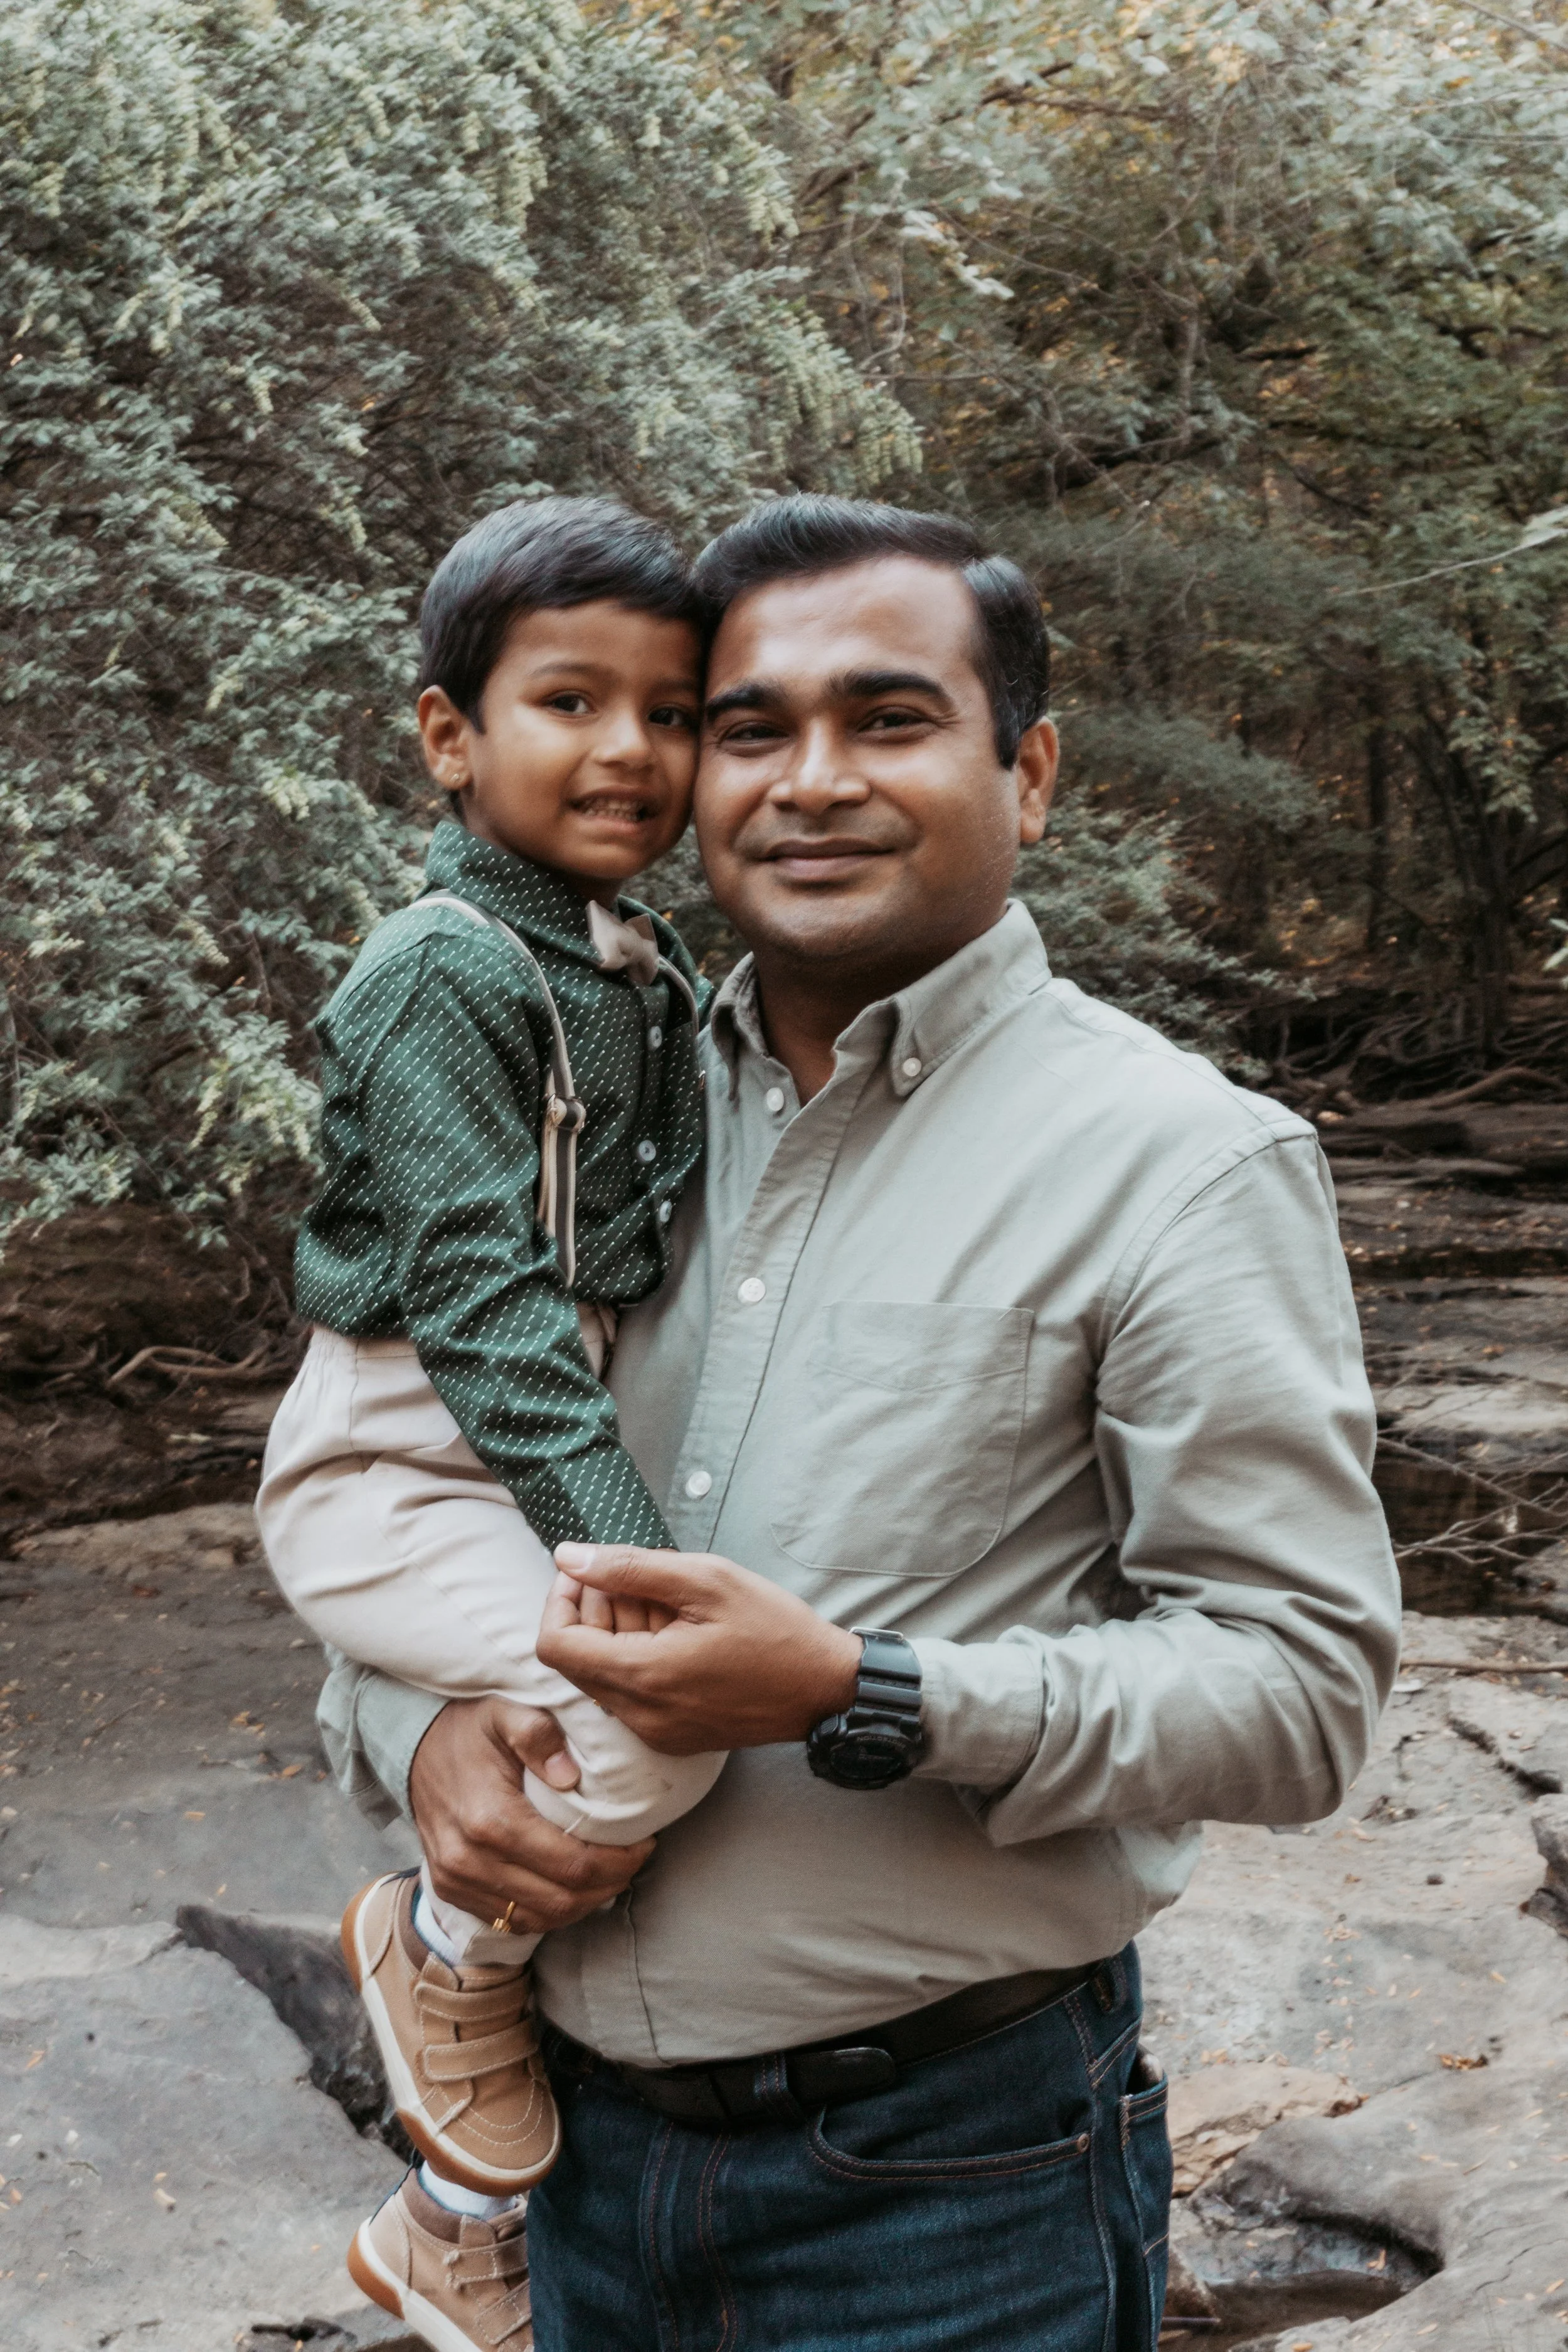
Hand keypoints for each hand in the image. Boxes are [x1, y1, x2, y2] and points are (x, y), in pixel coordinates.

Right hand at [408, 1697, 651, 1932]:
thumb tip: (572, 1777)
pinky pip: (510, 1920)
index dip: (619, 1862)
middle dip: (608, 1885)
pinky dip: (548, 1911)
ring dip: (582, 1904)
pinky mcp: (451, 1891)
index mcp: (491, 1819)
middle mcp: (470, 1860)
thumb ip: (538, 1735)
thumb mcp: (505, 1712)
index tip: (644, 1843)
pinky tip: (571, 1887)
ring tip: (610, 1875)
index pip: (573, 1865)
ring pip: (539, 1918)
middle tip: (634, 1861)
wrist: (412, 1746)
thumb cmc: (468, 1728)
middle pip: (561, 1900)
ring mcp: (456, 1880)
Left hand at [538, 1545, 861, 1753]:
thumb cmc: (774, 1629)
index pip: (554, 1644)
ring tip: (669, 1604)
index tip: (587, 1571)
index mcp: (643, 1677)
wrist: (825, 1689)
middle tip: (643, 1580)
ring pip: (604, 1677)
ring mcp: (655, 1732)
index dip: (560, 1600)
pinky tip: (680, 1634)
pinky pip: (631, 1696)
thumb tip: (568, 1558)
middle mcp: (639, 1716)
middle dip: (595, 1612)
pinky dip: (640, 1660)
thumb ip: (630, 1568)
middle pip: (577, 1660)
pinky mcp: (673, 1737)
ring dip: (619, 1634)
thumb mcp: (706, 1580)